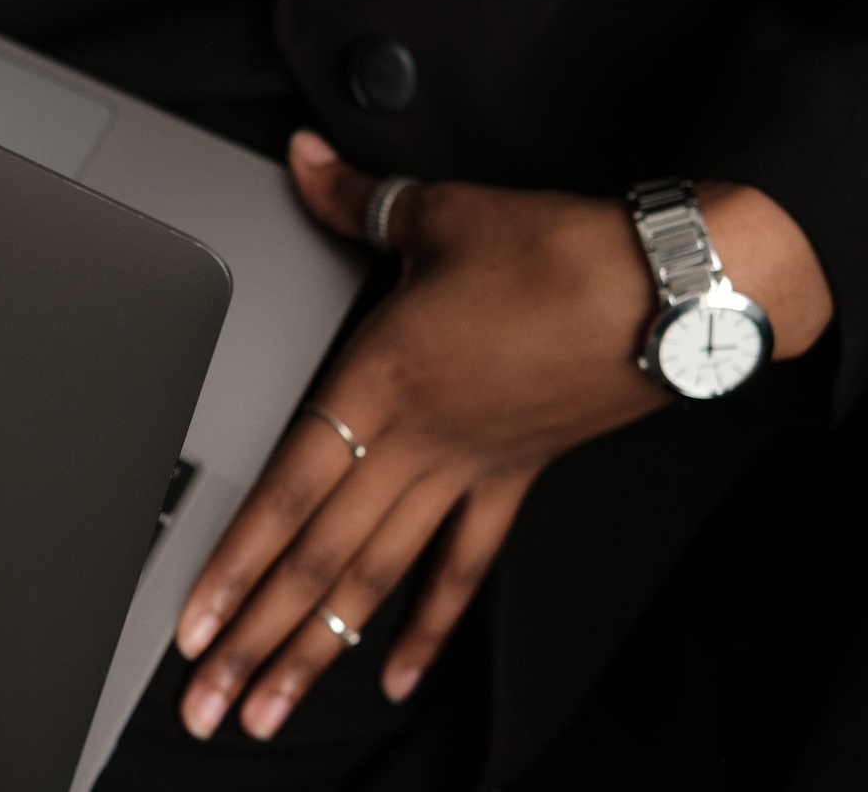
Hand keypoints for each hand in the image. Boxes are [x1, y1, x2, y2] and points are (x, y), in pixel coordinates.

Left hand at [171, 131, 832, 739]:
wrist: (675, 289)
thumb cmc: (562, 252)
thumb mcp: (441, 213)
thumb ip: (356, 197)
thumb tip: (303, 158)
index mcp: (382, 379)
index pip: (287, 491)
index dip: (234, 562)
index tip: (192, 622)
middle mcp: (417, 441)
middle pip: (320, 558)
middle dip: (257, 637)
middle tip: (209, 703)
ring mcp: (465, 471)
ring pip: (376, 577)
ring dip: (318, 648)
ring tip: (271, 709)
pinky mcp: (513, 480)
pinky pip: (462, 567)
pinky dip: (429, 625)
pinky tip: (395, 674)